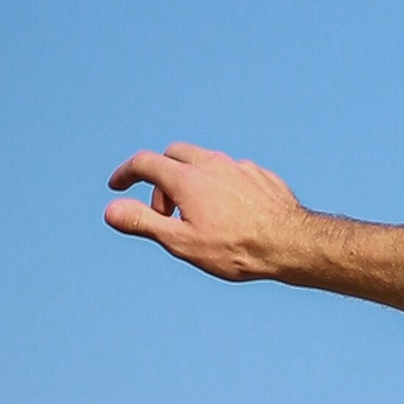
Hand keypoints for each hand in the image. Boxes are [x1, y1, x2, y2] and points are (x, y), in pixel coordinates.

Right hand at [107, 143, 316, 281]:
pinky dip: (221, 186)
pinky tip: (231, 213)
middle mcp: (212, 163)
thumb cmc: (237, 248)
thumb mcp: (182, 242)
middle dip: (161, 178)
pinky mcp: (262, 176)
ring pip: (205, 162)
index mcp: (186, 177)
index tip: (117, 186)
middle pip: (173, 155)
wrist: (292, 244)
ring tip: (199, 217)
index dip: (125, 173)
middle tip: (167, 214)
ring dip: (192, 181)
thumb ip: (145, 223)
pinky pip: (233, 173)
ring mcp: (239, 167)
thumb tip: (110, 210)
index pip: (144, 162)